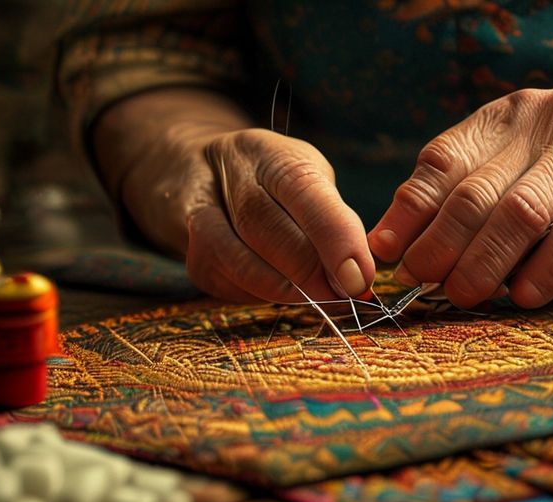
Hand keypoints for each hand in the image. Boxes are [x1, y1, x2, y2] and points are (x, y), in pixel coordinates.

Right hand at [97, 90, 373, 302]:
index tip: (358, 278)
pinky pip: (231, 285)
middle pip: (266, 228)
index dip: (334, 237)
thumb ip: (334, 219)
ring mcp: (201, 214)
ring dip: (288, 289)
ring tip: (321, 297)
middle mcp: (230, 176)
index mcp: (271, 154)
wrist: (203, 174)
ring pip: (240, 261)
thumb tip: (358, 276)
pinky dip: (266, 295)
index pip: (302, 189)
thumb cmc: (276, 181)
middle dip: (311, 270)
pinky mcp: (193, 256)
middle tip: (344, 293)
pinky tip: (287, 291)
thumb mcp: (311, 179)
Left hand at [368, 87, 552, 307]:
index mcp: (513, 115)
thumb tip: (386, 247)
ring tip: (488, 299)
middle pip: (489, 197)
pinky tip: (543, 296)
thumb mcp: (508, 177)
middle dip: (455, 253)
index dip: (412, 215)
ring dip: (506, 272)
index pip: (446, 163)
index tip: (393, 259)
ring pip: (540, 223)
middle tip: (442, 290)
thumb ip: (452, 202)